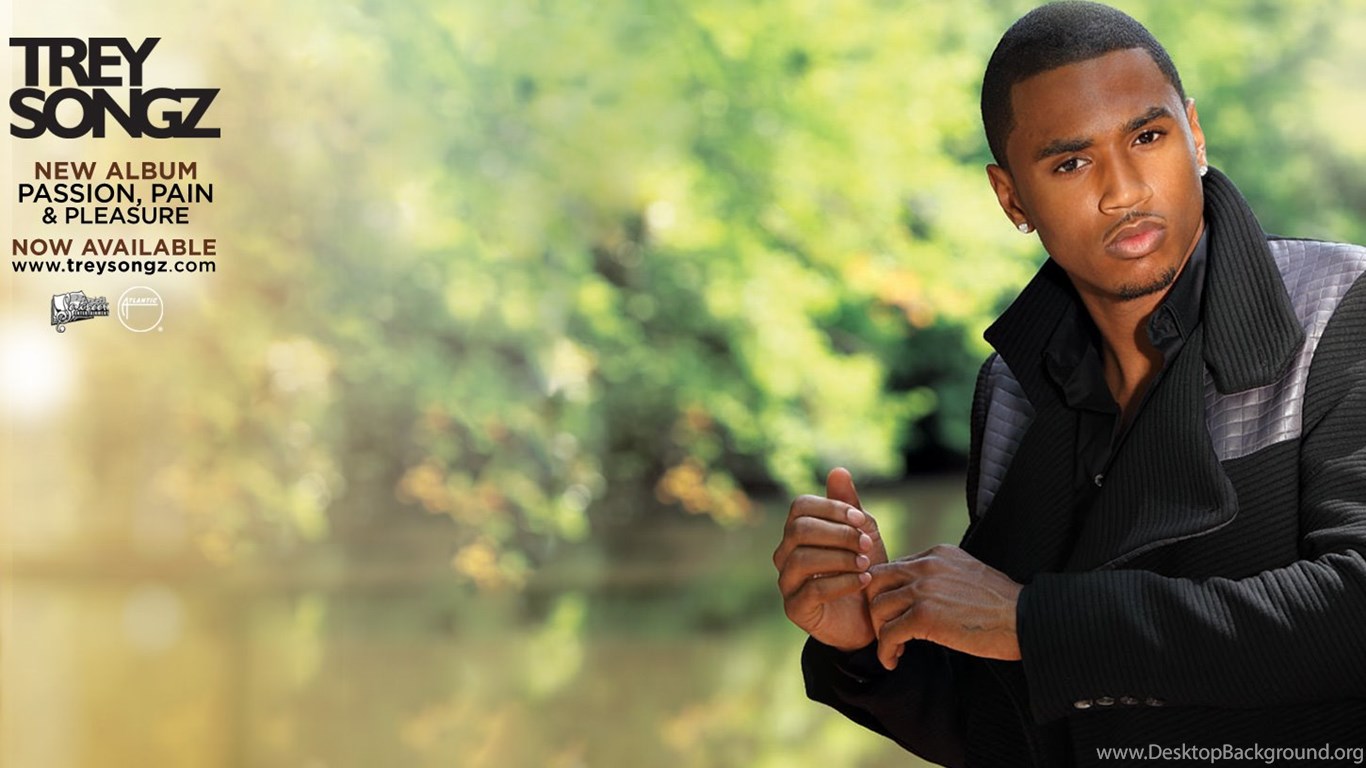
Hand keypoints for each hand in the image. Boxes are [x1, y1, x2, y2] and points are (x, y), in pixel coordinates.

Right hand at [773, 468, 888, 650]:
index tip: (860, 520)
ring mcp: (787, 582)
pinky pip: (813, 590)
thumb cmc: (863, 570)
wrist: (870, 617)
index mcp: (798, 532)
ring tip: (866, 564)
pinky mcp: (795, 609)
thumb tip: (838, 471)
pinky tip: (864, 582)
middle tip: (866, 544)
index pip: (800, 506)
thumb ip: (849, 506)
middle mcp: (785, 554)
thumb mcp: (863, 534)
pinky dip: (843, 582)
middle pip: (799, 529)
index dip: (831, 508)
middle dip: (838, 533)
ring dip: (841, 558)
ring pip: (802, 558)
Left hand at [866, 544, 1021, 668]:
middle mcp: (925, 566)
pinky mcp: (924, 615)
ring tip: (894, 648)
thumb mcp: (968, 574)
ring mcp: (923, 589)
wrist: (1024, 619)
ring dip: (881, 632)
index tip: (893, 614)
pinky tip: (894, 660)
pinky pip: (889, 633)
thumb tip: (919, 593)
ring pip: (878, 608)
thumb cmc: (1002, 605)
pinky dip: (886, 650)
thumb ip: (941, 576)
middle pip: (875, 582)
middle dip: (875, 608)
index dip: (887, 593)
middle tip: (885, 629)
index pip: (893, 568)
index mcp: (936, 554)